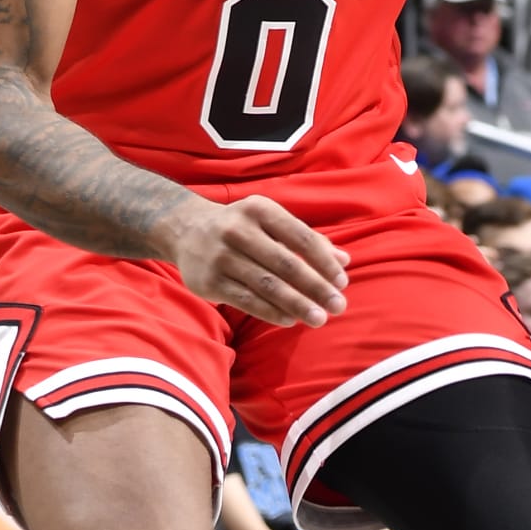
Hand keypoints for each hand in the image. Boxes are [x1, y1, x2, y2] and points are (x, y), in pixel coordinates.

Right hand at [166, 195, 347, 329]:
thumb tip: (344, 260)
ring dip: (297, 304)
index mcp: (260, 210)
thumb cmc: (242, 227)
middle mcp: (238, 230)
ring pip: (267, 285)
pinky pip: (247, 300)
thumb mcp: (271, 223)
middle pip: (285, 264)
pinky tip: (291, 320)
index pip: (300, 237)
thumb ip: (307, 240)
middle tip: (338, 305)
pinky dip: (271, 312)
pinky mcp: (209, 280)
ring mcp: (221, 256)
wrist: (186, 230)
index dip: (324, 261)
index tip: (342, 282)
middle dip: (315, 287)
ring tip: (319, 318)